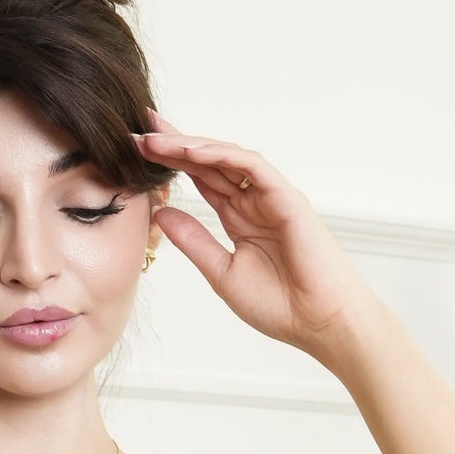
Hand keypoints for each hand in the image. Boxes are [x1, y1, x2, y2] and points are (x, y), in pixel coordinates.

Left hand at [134, 108, 380, 359]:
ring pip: (227, 158)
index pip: (201, 180)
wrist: (318, 323)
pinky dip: (222, 155)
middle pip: (209, 162)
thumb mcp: (221, 272)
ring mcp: (271, 196)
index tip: (136, 152)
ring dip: (191, 145)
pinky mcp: (287, 197)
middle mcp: (254, 202)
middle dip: (173, 145)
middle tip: (139, 129)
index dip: (170, 164)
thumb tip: (160, 213)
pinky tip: (192, 151)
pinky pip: (252, 166)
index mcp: (239, 218)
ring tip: (156, 138)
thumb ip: (193, 241)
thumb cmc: (280, 306)